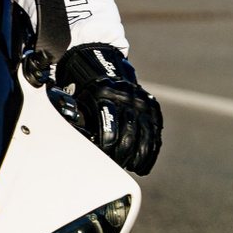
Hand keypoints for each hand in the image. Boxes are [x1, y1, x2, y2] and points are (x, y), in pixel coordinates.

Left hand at [57, 44, 162, 174]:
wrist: (101, 65)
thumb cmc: (84, 87)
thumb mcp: (78, 98)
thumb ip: (81, 120)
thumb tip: (80, 146)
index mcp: (103, 94)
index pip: (109, 124)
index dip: (108, 144)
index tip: (105, 157)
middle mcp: (126, 97)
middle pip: (129, 132)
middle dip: (124, 153)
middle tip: (118, 164)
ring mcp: (141, 101)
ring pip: (145, 135)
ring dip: (140, 156)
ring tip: (133, 167)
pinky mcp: (152, 106)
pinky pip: (154, 132)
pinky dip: (151, 150)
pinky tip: (144, 164)